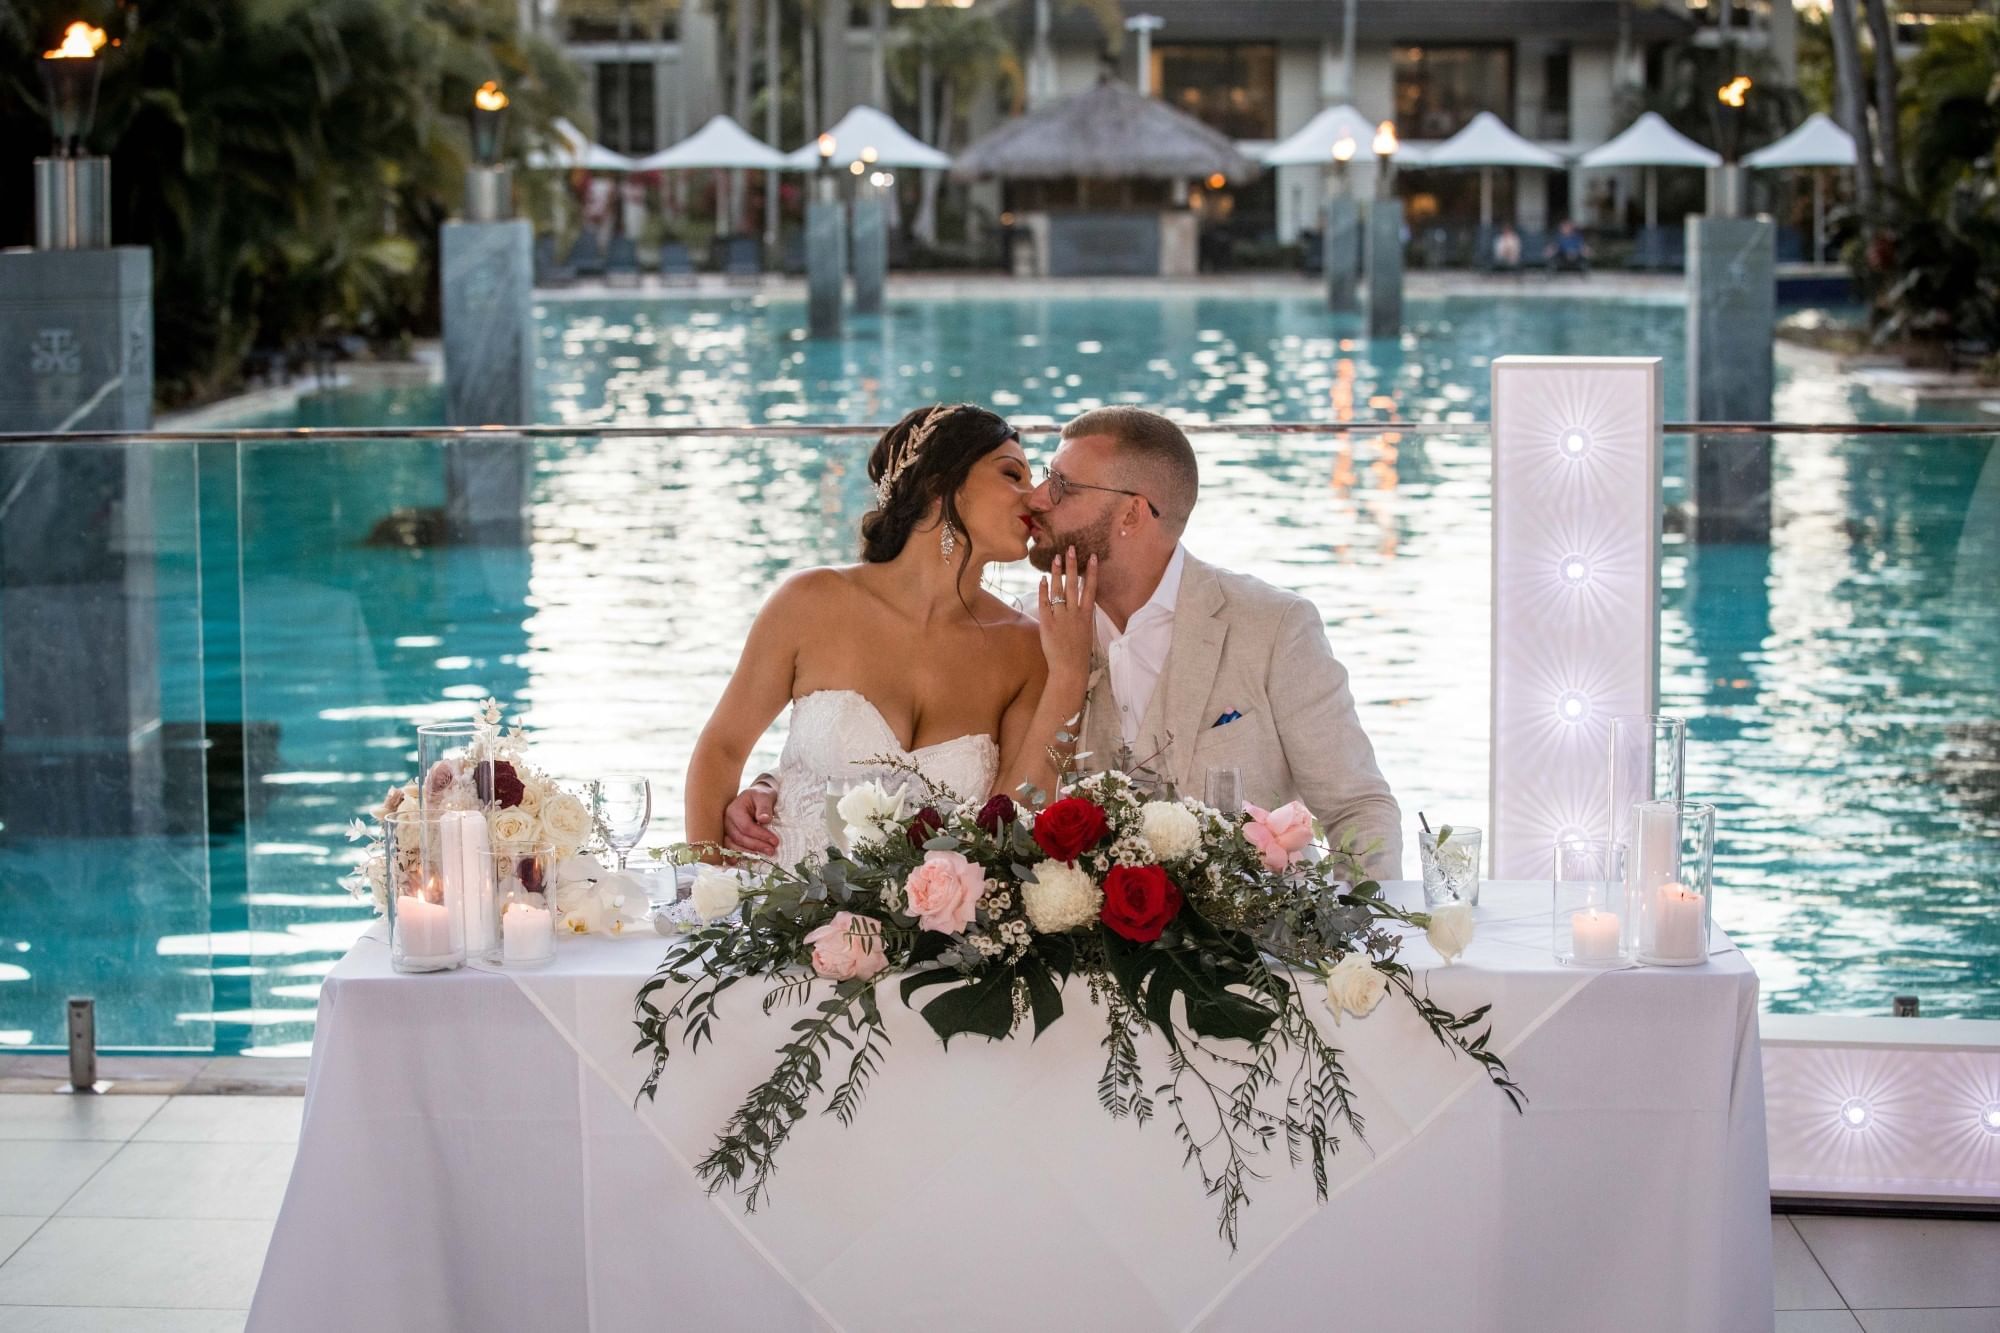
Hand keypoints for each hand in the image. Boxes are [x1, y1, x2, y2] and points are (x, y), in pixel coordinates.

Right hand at [721, 781, 778, 856]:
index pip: (746, 827)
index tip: (775, 841)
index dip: (760, 835)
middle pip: (739, 838)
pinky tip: (741, 862)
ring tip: (762, 857)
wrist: (756, 797)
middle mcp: (727, 821)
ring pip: (732, 845)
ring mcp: (726, 830)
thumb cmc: (761, 796)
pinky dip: (735, 856)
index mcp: (734, 810)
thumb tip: (764, 819)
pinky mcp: (729, 836)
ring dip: (747, 853)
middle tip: (771, 851)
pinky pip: (729, 848)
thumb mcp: (765, 796)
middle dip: (756, 846)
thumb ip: (764, 807)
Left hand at [1037, 547, 1096, 684]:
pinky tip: (1041, 579)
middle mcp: (1074, 613)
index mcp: (1087, 615)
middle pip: (1074, 585)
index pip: (1090, 589)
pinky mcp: (1047, 623)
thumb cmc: (1078, 653)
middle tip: (1070, 548)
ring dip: (1056, 573)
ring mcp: (1061, 618)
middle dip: (1072, 565)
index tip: (1092, 557)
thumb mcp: (1085, 632)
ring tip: (1055, 558)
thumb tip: (1078, 603)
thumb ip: (1081, 616)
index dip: (1091, 572)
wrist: (1069, 669)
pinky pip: (1044, 603)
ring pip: (1059, 591)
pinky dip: (1043, 591)